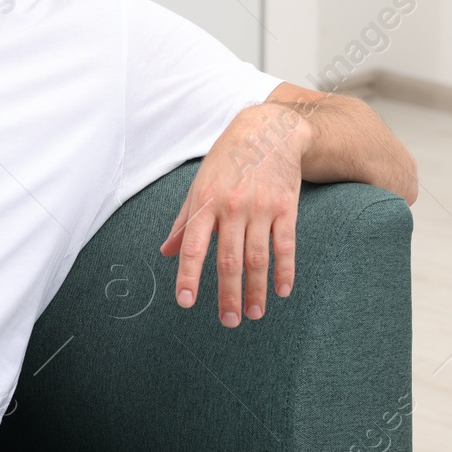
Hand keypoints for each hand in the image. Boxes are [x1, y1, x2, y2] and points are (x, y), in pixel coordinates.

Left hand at [157, 104, 307, 326]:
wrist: (268, 130)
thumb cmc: (227, 160)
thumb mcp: (199, 184)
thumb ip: (184, 221)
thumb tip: (166, 252)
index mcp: (205, 202)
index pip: (194, 246)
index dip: (189, 275)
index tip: (186, 301)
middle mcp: (232, 207)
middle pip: (229, 259)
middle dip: (228, 294)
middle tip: (228, 321)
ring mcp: (261, 208)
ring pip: (257, 258)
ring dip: (255, 290)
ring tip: (253, 314)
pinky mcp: (286, 207)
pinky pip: (285, 245)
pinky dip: (285, 270)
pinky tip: (281, 291)